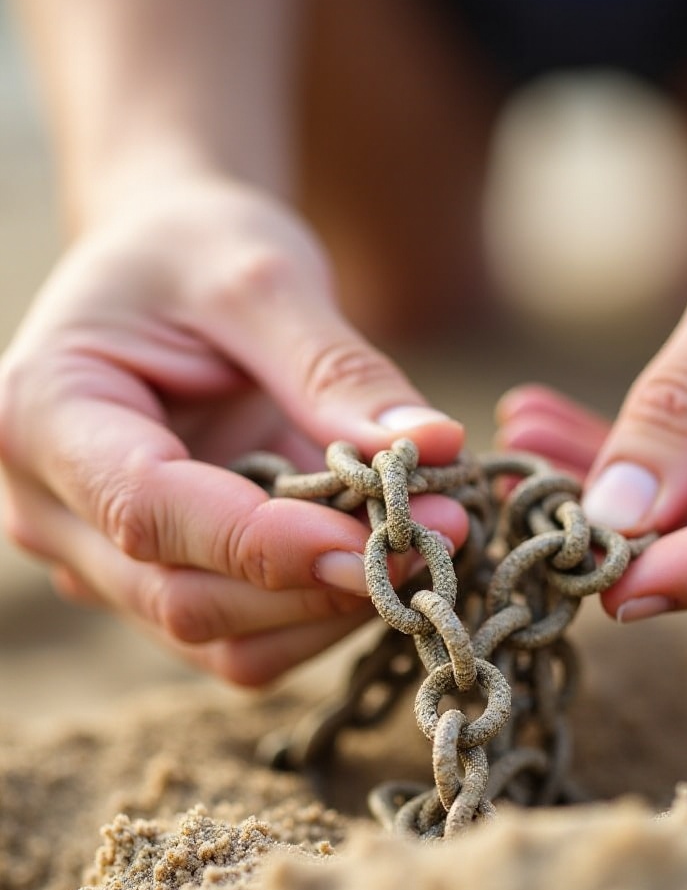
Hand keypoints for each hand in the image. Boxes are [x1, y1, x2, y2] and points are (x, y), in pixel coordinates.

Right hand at [0, 176, 466, 682]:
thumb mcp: (264, 280)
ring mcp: (106, 556)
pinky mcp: (167, 575)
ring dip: (333, 610)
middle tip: (441, 538)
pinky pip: (248, 633)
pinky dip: (324, 609)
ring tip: (429, 544)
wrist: (171, 265)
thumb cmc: (197, 250)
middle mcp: (54, 506)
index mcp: (42, 413)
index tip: (380, 537)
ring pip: (223, 639)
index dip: (268, 542)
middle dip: (321, 585)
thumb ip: (336, 371)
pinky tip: (387, 554)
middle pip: (185, 599)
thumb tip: (434, 448)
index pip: (150, 510)